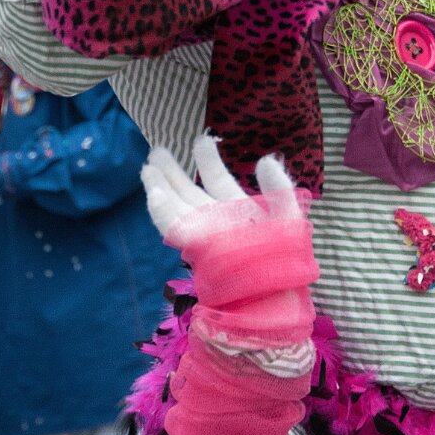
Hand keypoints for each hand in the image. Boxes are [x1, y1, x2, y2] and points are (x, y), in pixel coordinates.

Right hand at [140, 135, 302, 244]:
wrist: (277, 293)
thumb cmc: (285, 258)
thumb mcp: (288, 216)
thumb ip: (278, 187)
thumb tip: (265, 160)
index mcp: (239, 210)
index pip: (218, 180)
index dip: (208, 161)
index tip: (201, 141)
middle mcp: (218, 220)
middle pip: (189, 192)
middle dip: (173, 173)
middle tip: (156, 152)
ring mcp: (204, 234)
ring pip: (176, 206)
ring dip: (161, 187)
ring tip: (147, 168)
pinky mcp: (195, 248)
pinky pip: (175, 228)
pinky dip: (162, 212)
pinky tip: (154, 194)